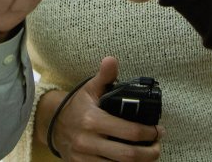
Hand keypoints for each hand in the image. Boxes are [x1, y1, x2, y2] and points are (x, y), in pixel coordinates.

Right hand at [42, 56, 160, 160]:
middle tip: (158, 146)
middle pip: (127, 155)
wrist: (53, 125)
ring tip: (149, 154)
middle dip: (149, 153)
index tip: (158, 130)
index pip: (129, 131)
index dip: (149, 133)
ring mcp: (84, 157)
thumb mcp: (89, 88)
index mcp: (92, 120)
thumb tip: (111, 59)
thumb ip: (104, 76)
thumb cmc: (77, 106)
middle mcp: (88, 141)